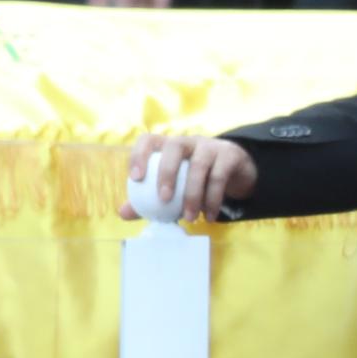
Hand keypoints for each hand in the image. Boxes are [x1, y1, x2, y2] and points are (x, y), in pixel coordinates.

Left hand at [125, 134, 255, 221]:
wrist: (234, 174)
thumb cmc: (193, 181)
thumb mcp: (172, 188)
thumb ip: (147, 199)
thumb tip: (122, 213)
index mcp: (168, 146)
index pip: (148, 140)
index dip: (139, 155)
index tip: (135, 178)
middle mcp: (188, 141)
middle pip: (175, 146)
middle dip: (167, 172)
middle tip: (163, 199)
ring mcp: (210, 145)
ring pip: (199, 164)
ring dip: (193, 194)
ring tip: (190, 217)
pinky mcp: (229, 155)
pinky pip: (219, 176)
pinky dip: (213, 199)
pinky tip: (209, 216)